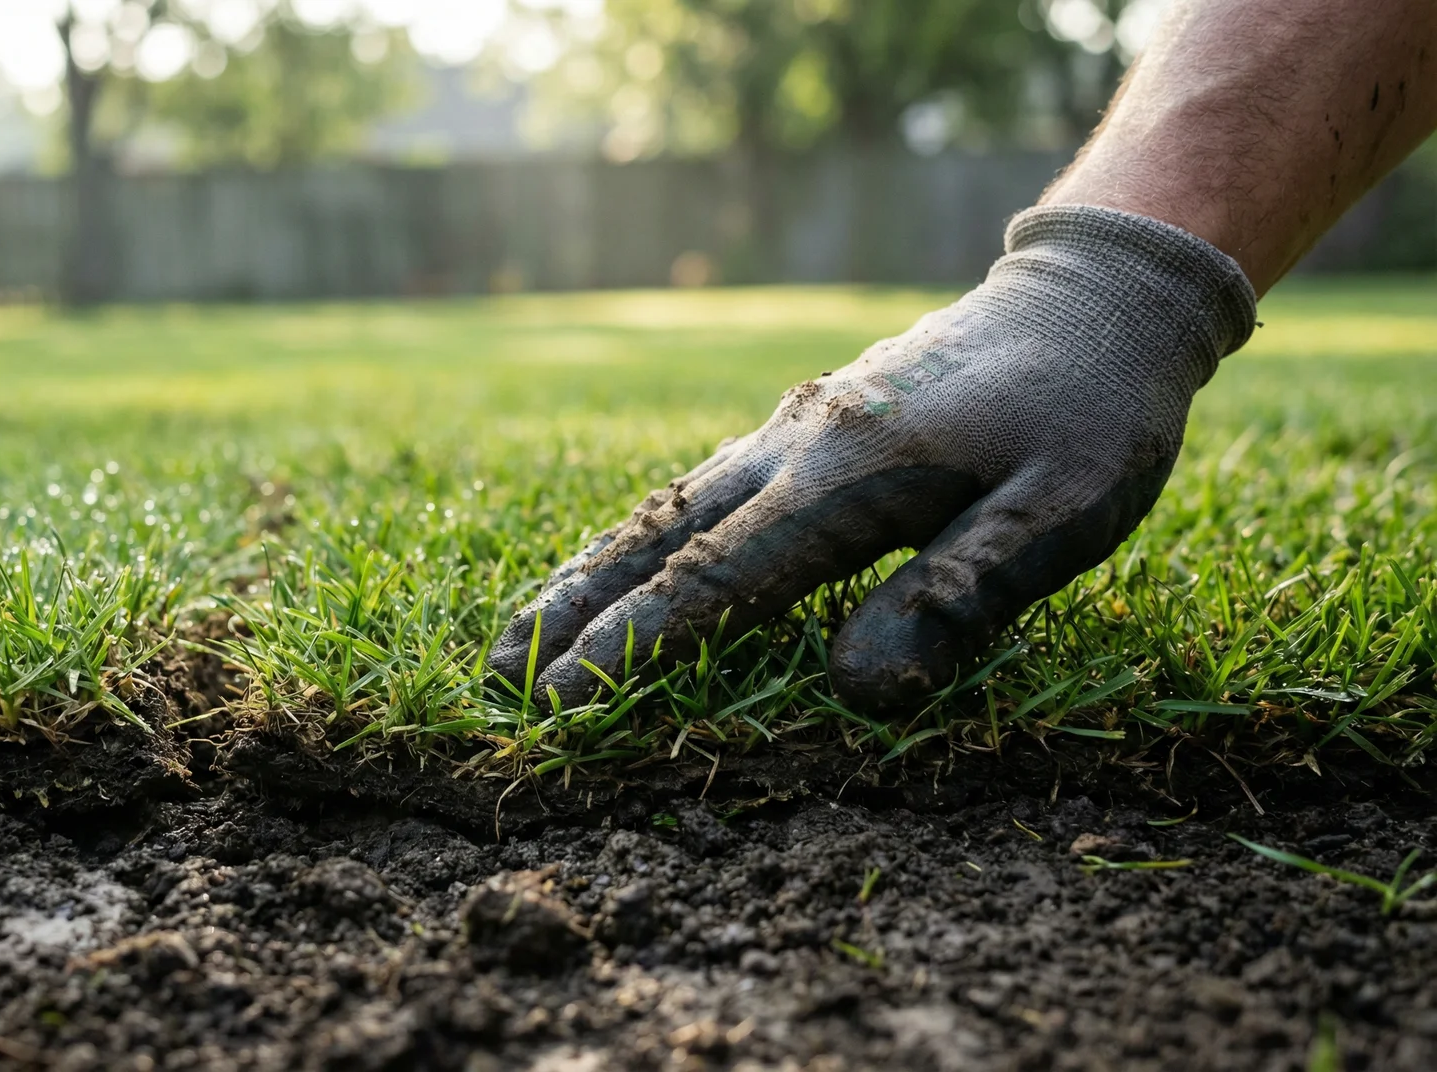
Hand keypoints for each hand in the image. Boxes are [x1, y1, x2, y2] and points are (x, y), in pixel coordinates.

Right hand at [490, 206, 1257, 712]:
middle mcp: (797, 445)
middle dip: (571, 609)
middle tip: (494, 675)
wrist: (1093, 298)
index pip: (719, 576)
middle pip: (657, 535)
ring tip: (522, 633)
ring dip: (587, 572)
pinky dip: (638, 537)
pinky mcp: (805, 424)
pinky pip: (697, 489)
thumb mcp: (1064, 511)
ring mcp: (792, 428)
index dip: (637, 645)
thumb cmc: (1091, 413)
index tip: (565, 703)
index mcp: (852, 474)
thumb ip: (959, 595)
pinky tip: (618, 567)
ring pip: (663, 507)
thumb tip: (857, 693)